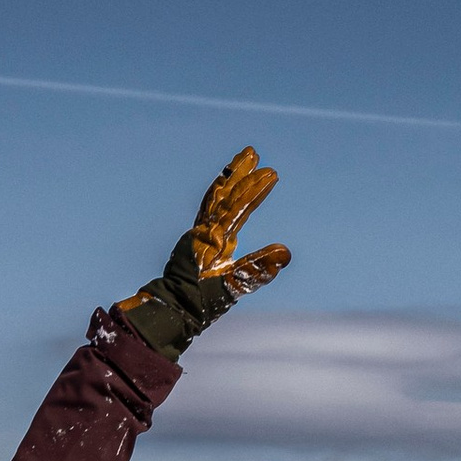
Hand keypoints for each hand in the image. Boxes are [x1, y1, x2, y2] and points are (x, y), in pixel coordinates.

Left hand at [115, 150, 291, 356]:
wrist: (174, 308)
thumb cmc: (202, 300)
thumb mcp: (234, 287)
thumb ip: (259, 269)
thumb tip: (286, 252)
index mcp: (213, 238)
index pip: (237, 207)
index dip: (254, 189)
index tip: (270, 173)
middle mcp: (203, 230)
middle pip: (223, 194)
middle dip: (239, 173)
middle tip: (253, 152)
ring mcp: (198, 233)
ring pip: (214, 197)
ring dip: (228, 178)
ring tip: (239, 161)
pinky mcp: (197, 239)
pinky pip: (209, 209)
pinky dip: (219, 194)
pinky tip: (226, 192)